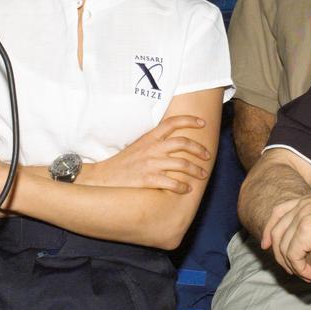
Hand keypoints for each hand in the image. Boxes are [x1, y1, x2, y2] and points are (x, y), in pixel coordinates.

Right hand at [85, 114, 210, 192]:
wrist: (103, 178)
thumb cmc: (122, 164)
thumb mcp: (137, 147)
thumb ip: (154, 143)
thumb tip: (172, 143)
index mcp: (149, 138)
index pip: (171, 123)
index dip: (189, 120)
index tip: (202, 122)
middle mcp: (151, 149)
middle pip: (182, 143)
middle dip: (199, 148)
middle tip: (207, 155)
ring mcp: (150, 164)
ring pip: (182, 163)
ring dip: (196, 169)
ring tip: (202, 175)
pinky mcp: (148, 180)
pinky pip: (172, 182)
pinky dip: (183, 186)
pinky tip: (187, 189)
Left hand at [263, 191, 310, 279]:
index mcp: (307, 199)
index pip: (278, 212)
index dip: (269, 229)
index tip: (267, 245)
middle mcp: (301, 206)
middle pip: (276, 230)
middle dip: (277, 253)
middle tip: (287, 269)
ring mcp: (302, 218)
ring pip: (283, 246)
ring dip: (291, 265)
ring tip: (305, 275)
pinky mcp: (306, 232)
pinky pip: (292, 255)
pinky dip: (299, 268)